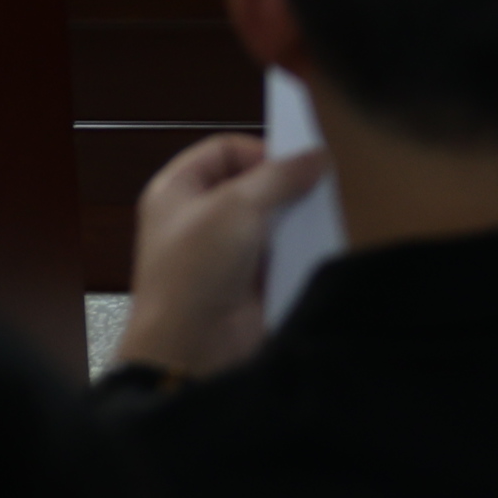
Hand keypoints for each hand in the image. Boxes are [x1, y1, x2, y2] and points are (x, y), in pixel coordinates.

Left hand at [122, 132, 324, 379]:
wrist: (193, 347)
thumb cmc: (193, 273)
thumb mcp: (237, 207)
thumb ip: (280, 176)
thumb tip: (316, 157)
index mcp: (176, 190)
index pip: (224, 150)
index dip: (259, 151)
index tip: (294, 164)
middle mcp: (197, 217)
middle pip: (251, 183)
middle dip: (284, 185)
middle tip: (317, 186)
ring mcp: (223, 250)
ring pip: (270, 218)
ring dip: (294, 217)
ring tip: (321, 215)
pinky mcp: (247, 279)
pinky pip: (280, 251)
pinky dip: (298, 247)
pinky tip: (316, 246)